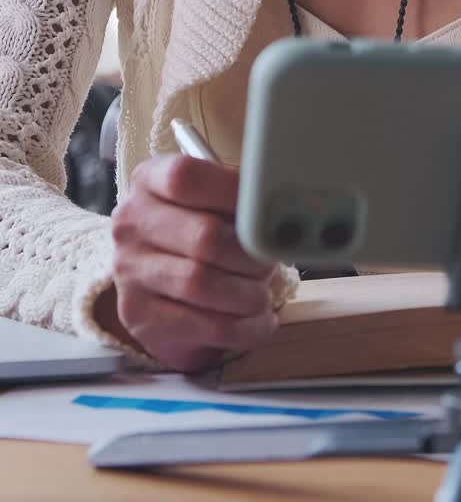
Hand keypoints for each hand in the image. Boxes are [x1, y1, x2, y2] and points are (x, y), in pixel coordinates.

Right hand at [108, 154, 277, 370]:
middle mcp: (132, 223)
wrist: (158, 282)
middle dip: (251, 255)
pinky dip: (245, 328)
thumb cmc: (197, 230)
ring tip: (262, 293)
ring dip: (249, 294)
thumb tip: (283, 211)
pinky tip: (258, 321)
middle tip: (268, 262)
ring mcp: (130, 271)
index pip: (186, 178)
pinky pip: (205, 325)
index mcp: (150, 181)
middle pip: (204, 237)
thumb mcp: (210, 199)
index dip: (233, 193)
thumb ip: (240, 195)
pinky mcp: (140, 316)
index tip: (263, 210)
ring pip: (202, 283)